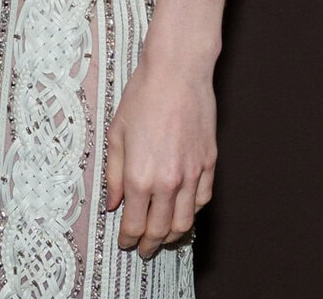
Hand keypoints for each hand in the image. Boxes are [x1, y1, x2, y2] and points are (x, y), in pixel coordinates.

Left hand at [103, 51, 215, 257]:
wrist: (177, 74)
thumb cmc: (143, 97)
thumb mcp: (116, 135)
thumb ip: (113, 174)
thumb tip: (113, 202)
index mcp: (140, 177)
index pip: (134, 223)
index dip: (128, 238)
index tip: (125, 243)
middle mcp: (168, 182)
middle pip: (161, 230)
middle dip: (149, 244)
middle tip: (143, 248)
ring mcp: (192, 175)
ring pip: (186, 222)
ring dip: (173, 236)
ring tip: (163, 238)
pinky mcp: (209, 164)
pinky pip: (203, 200)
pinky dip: (193, 213)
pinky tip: (183, 211)